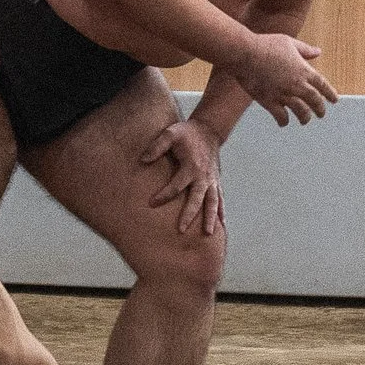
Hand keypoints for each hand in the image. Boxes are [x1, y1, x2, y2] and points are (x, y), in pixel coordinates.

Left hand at [142, 116, 224, 235]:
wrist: (209, 129)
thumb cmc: (187, 133)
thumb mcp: (170, 133)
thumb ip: (157, 146)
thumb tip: (143, 160)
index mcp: (191, 166)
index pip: (176, 186)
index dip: (163, 195)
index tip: (151, 203)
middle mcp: (203, 176)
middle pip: (197, 199)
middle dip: (189, 215)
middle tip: (181, 230)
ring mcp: (212, 180)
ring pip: (213, 202)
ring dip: (210, 218)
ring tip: (208, 234)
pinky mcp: (217, 181)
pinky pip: (220, 199)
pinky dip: (221, 212)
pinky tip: (221, 225)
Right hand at [231, 31, 336, 124]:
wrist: (246, 53)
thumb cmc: (266, 44)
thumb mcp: (289, 42)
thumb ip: (305, 50)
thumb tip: (318, 52)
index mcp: (303, 70)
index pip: (322, 85)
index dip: (330, 93)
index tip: (334, 100)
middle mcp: (296, 84)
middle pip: (314, 101)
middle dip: (320, 109)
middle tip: (321, 114)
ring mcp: (283, 94)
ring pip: (300, 111)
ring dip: (304, 118)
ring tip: (305, 121)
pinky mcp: (269, 101)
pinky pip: (280, 115)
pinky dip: (284, 121)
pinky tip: (284, 122)